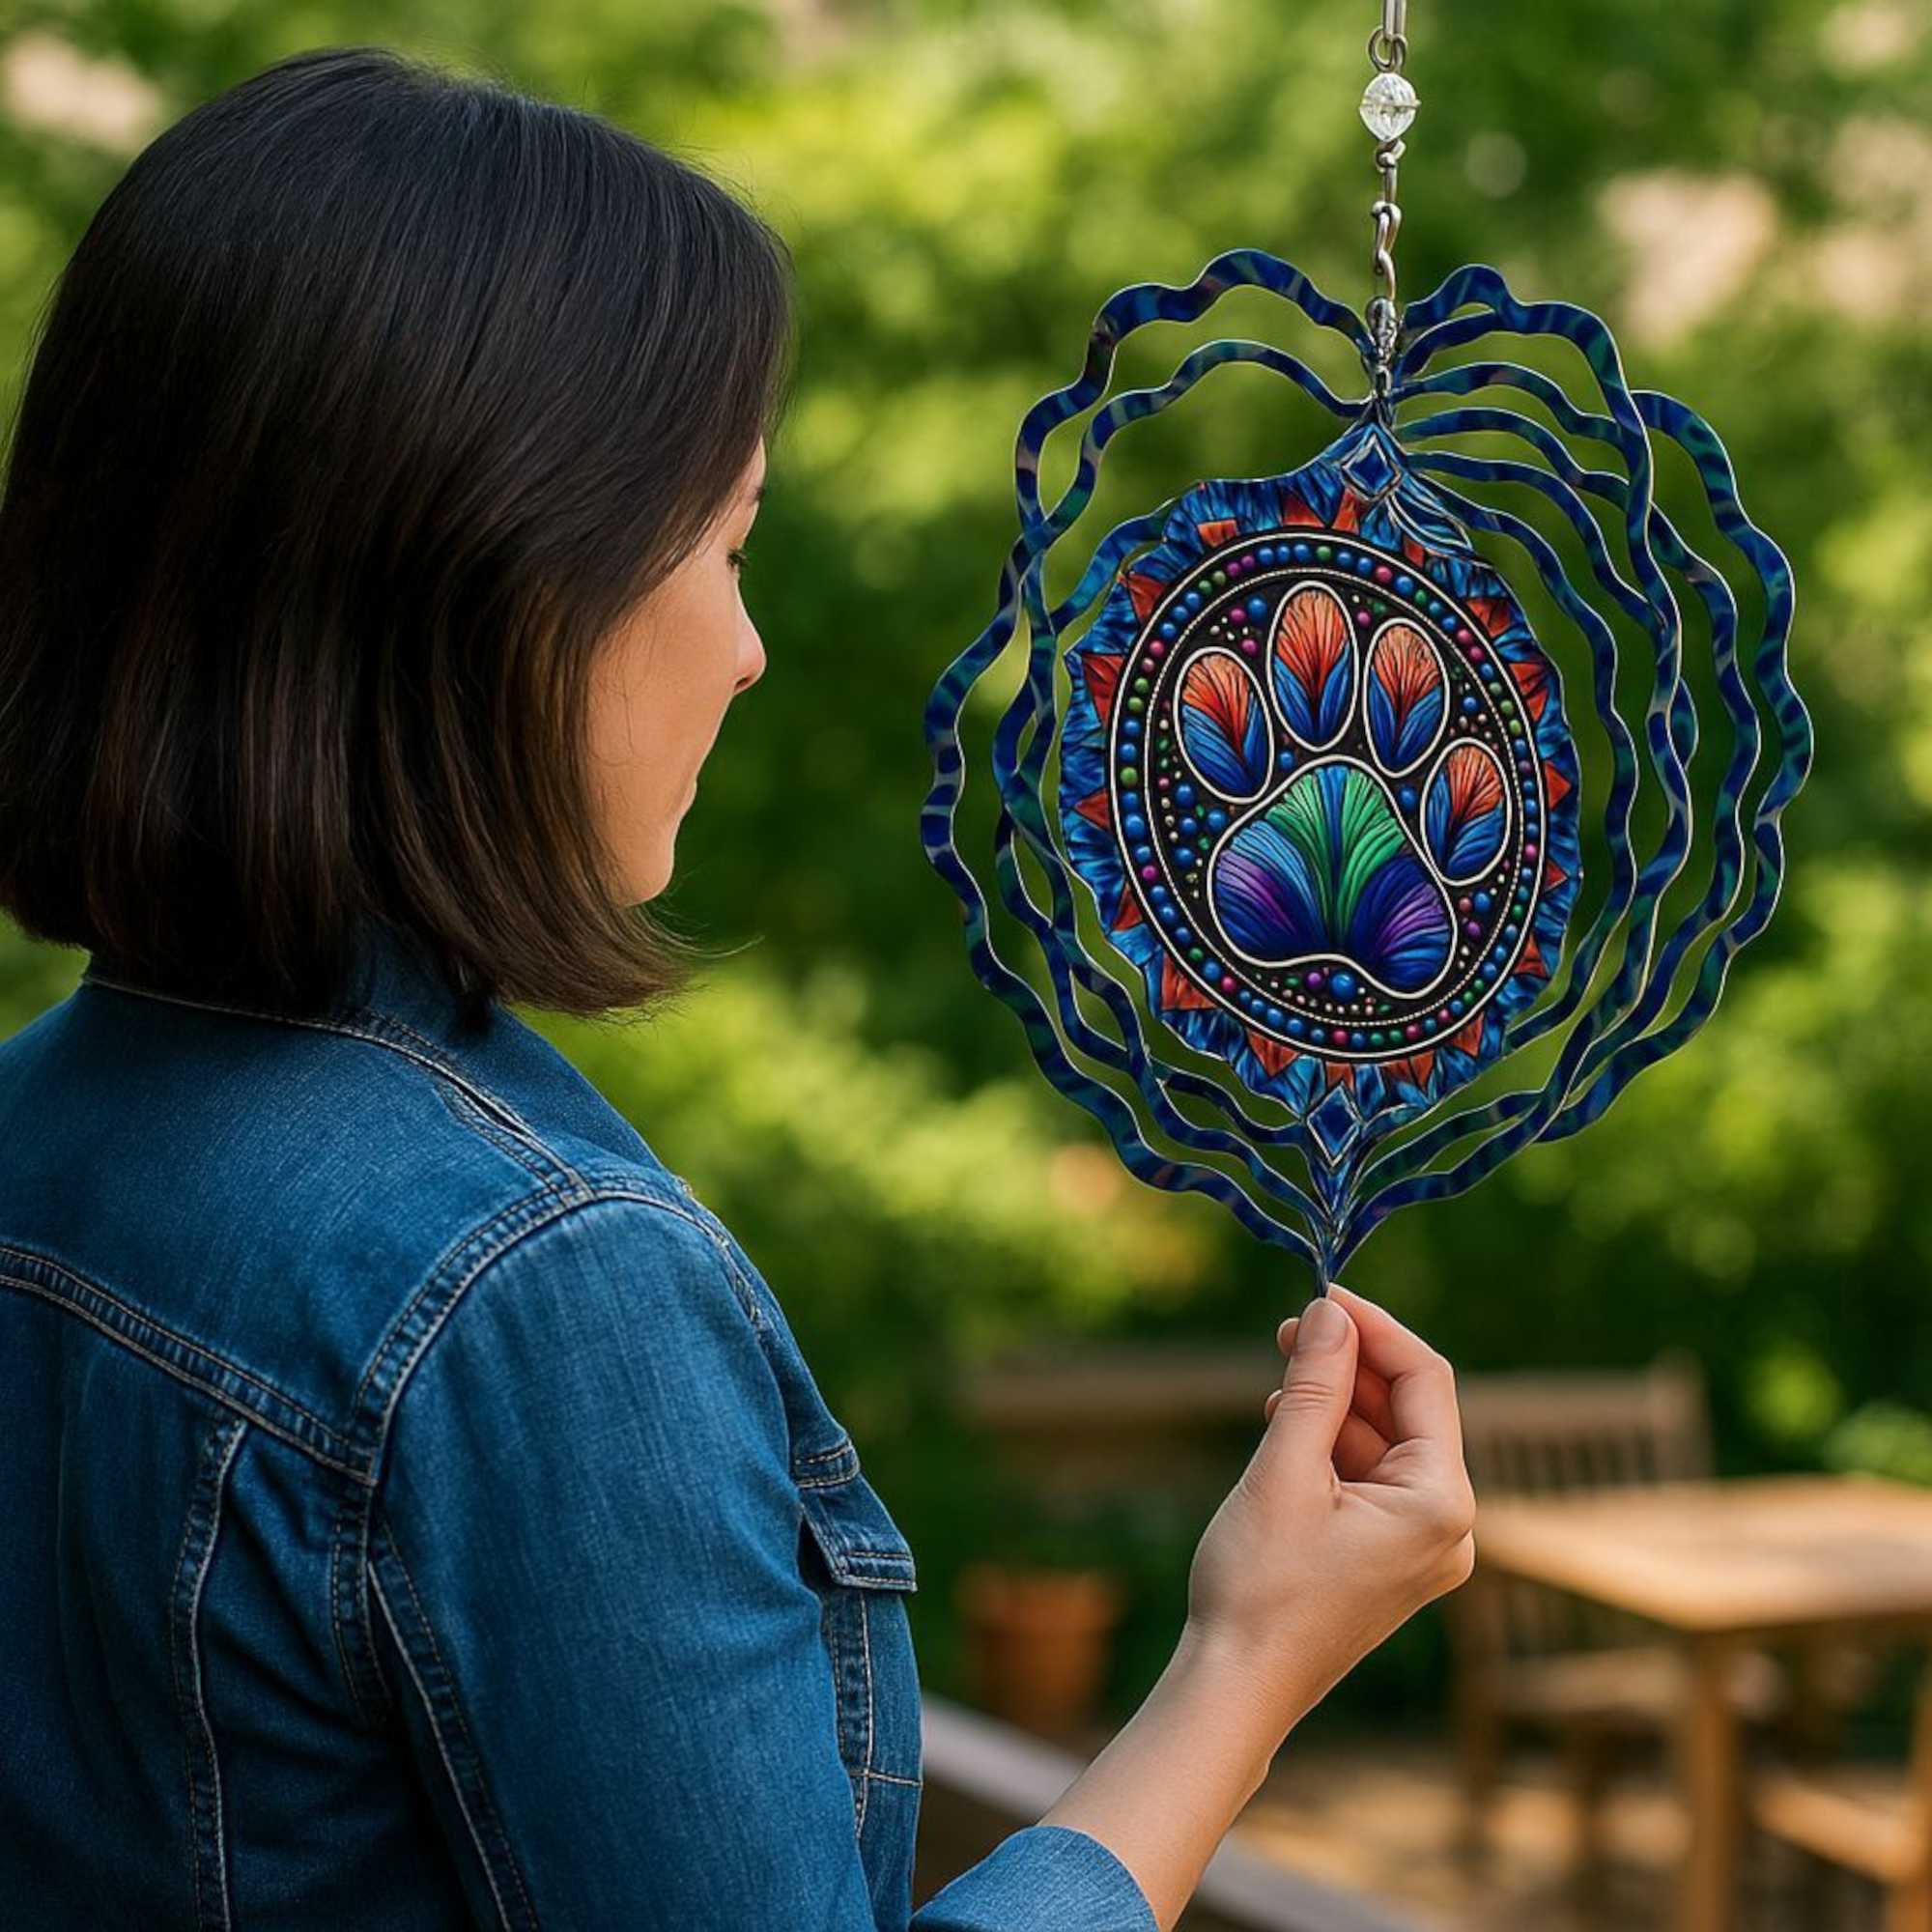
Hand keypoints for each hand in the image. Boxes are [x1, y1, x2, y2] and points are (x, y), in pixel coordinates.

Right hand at [1180, 1281, 1476, 1734]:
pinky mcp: (1391, 1559)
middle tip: (1290, 1330)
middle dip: (1352, 1363)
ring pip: (1388, 1441)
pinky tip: (1287, 1427)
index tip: (1322, 1293)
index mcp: (1442, 1504)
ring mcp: (1422, 1547)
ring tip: (1281, 1381)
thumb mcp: (1285, 1468)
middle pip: (1411, 1409)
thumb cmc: (1259, 1585)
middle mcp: (1449, 1527)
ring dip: (1338, 1402)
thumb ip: (1318, 1384)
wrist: (1235, 1688)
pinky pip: (1373, 1478)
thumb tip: (1333, 1310)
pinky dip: (1334, 1445)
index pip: (1427, 1381)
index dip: (1375, 1327)